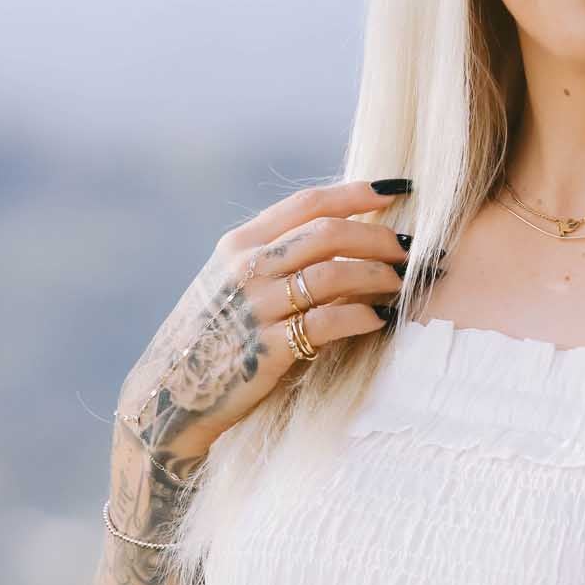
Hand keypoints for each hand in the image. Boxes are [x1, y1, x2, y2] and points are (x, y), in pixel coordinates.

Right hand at [115, 178, 420, 463]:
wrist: (170, 396)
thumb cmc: (216, 336)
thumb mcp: (234, 283)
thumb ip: (278, 256)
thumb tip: (349, 234)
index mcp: (240, 243)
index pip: (309, 202)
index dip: (359, 191)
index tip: (400, 189)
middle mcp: (246, 267)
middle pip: (329, 233)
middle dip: (380, 238)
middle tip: (414, 249)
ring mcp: (255, 307)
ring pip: (334, 274)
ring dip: (379, 277)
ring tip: (403, 285)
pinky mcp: (267, 350)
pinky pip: (328, 323)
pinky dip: (362, 317)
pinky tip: (381, 320)